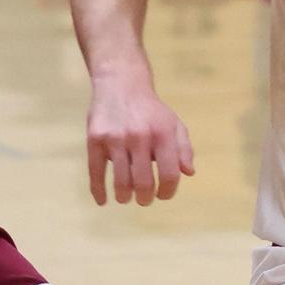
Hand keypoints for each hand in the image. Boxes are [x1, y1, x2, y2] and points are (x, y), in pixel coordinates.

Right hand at [86, 68, 194, 205]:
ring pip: (121, 181)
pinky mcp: (95, 139)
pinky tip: (103, 200)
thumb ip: (184, 149)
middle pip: (143, 183)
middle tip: (144, 200)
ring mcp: (115, 138)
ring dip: (125, 197)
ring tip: (126, 198)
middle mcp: (139, 136)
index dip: (168, 192)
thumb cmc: (151, 111)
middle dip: (145, 198)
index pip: (169, 175)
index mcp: (162, 134)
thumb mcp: (174, 124)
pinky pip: (96, 172)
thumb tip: (188, 173)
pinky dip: (98, 191)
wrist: (121, 83)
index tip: (163, 195)